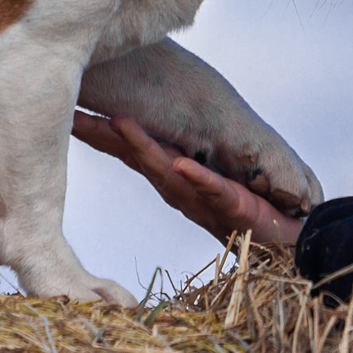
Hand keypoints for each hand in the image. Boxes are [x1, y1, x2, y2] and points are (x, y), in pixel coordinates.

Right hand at [71, 111, 307, 249]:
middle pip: (137, 158)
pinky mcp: (232, 203)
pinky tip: (179, 163)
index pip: (129, 151)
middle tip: (73, 116)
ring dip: (144, 147)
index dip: (100, 134)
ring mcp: (203, 196)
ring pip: (167, 170)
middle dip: (106, 137)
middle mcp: (180, 187)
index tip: (68, 113)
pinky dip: (196, 176)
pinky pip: (212, 187)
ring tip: (119, 123)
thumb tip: (160, 131)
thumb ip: (182, 157)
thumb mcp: (208, 176)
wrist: (284, 239)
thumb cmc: (245, 209)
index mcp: (172, 178)